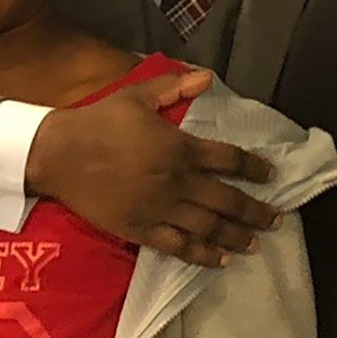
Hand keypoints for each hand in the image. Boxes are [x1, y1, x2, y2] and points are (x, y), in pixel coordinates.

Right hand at [25, 70, 280, 267]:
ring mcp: (161, 208)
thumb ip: (175, 87)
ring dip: (236, 236)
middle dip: (255, 211)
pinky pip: (178, 246)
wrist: (60, 154)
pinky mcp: (141, 229)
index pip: (230, 159)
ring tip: (256, 243)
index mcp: (181, 148)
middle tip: (276, 219)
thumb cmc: (101, 121)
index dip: (255, 168)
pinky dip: (202, 255)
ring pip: (208, 227)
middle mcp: (178, 181)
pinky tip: (219, 260)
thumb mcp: (138, 95)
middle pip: (227, 200)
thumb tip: (207, 77)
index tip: (271, 175)